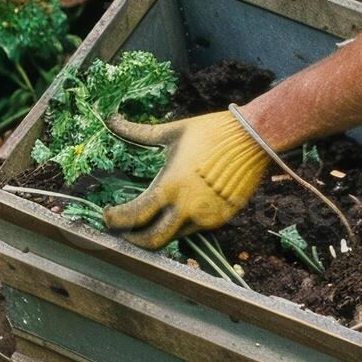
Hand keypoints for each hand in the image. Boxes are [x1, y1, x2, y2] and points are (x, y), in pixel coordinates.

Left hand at [101, 111, 269, 248]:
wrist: (254, 138)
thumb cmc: (211, 131)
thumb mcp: (172, 132)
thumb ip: (138, 132)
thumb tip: (111, 120)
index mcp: (170, 186)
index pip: (134, 216)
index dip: (115, 220)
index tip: (107, 216)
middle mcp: (187, 208)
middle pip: (153, 241)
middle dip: (134, 241)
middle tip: (124, 231)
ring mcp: (207, 217)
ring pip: (175, 235)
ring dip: (160, 229)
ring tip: (152, 217)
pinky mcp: (222, 218)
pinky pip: (196, 227)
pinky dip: (183, 221)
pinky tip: (181, 207)